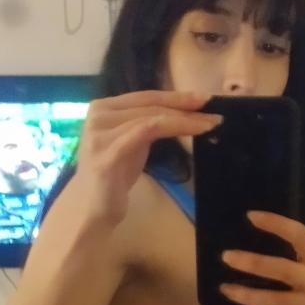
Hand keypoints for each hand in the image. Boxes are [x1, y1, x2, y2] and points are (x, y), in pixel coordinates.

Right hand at [75, 91, 220, 227]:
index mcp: (103, 108)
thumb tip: (182, 112)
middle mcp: (98, 115)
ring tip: (210, 124)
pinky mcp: (108, 152)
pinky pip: (147, 132)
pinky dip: (175, 128)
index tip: (204, 98)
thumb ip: (145, 124)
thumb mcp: (132, 142)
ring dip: (185, 119)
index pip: (145, 96)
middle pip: (150, 104)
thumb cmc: (114, 177)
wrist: (90, 208)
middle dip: (185, 106)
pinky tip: (195, 131)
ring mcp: (100, 133)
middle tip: (214, 110)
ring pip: (152, 117)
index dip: (176, 96)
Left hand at [219, 210, 304, 304]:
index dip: (276, 224)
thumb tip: (257, 243)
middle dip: (253, 263)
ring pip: (273, 300)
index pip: (299, 235)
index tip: (251, 216)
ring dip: (247, 295)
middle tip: (226, 257)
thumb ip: (301, 255)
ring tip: (225, 289)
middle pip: (281, 269)